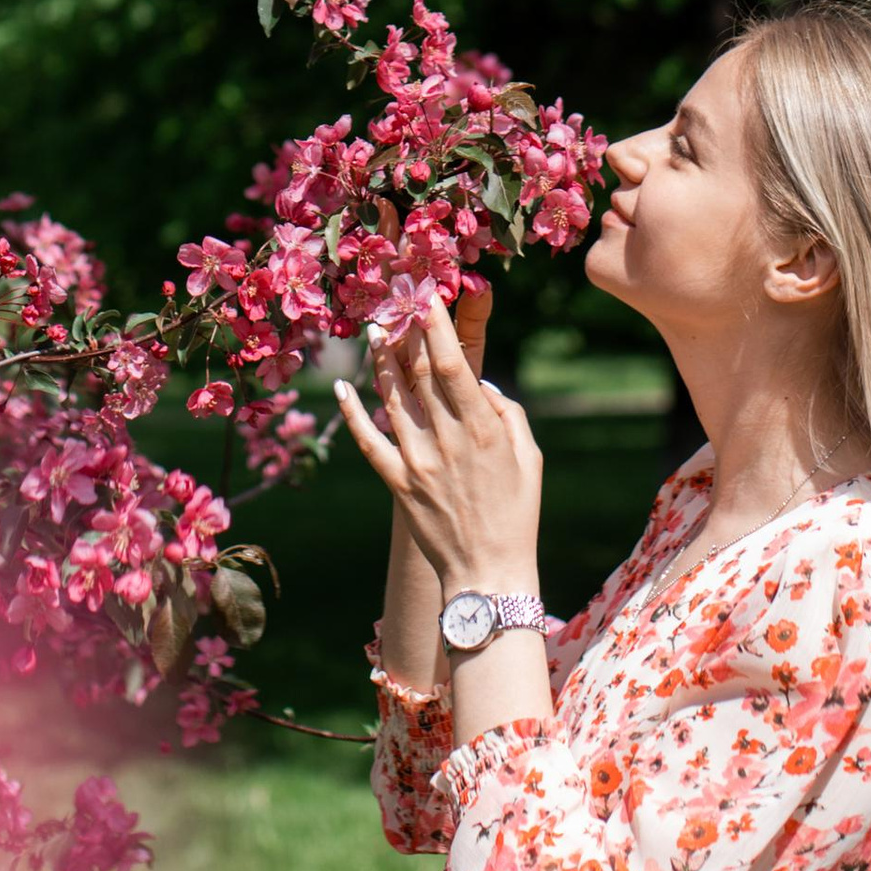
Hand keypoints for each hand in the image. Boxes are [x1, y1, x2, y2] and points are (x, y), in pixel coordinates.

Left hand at [336, 287, 541, 597]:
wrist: (488, 572)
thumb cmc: (517, 513)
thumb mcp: (530, 458)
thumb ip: (508, 414)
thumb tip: (480, 384)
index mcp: (482, 430)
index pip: (452, 364)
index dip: (435, 327)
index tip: (427, 298)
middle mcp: (446, 440)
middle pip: (418, 372)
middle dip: (407, 332)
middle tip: (397, 303)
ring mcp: (417, 461)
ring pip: (391, 398)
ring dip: (380, 360)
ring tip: (373, 331)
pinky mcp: (397, 483)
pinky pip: (368, 441)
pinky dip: (351, 413)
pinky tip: (340, 388)